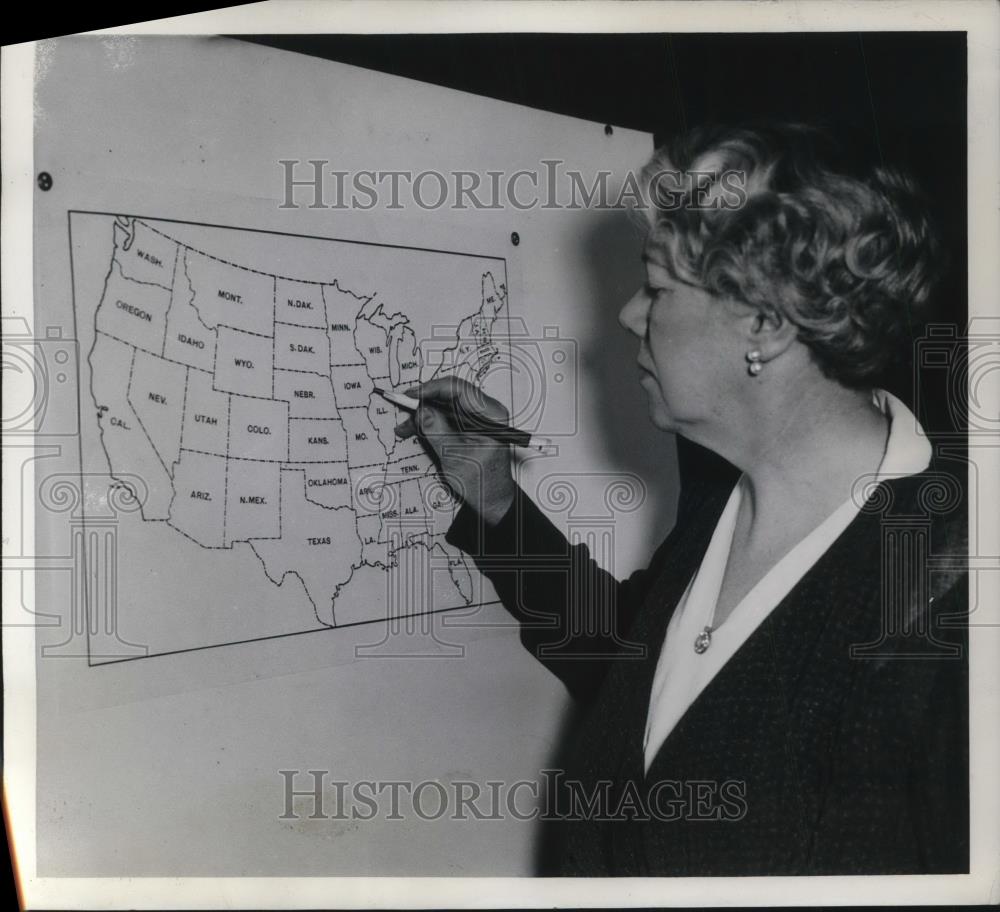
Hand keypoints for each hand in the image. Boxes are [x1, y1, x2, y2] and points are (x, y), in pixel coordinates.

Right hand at [394, 376, 515, 524]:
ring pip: (444, 405)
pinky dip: (430, 422)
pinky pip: (446, 416)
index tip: (411, 396)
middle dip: (424, 403)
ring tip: (405, 428)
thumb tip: (422, 410)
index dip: (432, 389)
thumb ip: (437, 431)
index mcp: (491, 415)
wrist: (491, 497)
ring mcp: (477, 417)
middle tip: (403, 411)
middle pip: (449, 395)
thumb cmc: (481, 481)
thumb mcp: (454, 456)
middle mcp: (486, 411)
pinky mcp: (468, 424)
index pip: (459, 389)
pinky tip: (415, 430)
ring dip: (423, 415)